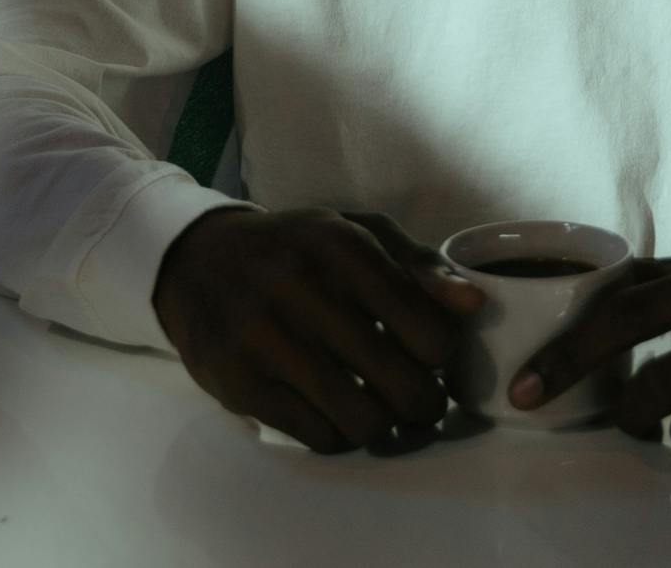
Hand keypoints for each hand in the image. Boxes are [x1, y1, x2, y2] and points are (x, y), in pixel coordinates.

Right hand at [150, 206, 484, 453]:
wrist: (197, 260)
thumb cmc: (295, 250)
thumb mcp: (356, 234)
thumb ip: (419, 267)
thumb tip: (473, 305)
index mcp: (345, 249)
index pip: (430, 333)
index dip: (442, 355)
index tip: (429, 354)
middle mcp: (305, 291)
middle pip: (403, 386)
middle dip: (424, 404)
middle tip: (419, 400)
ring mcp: (267, 341)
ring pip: (363, 421)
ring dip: (384, 425)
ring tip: (380, 410)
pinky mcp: (240, 384)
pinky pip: (318, 436)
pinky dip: (338, 434)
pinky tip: (334, 411)